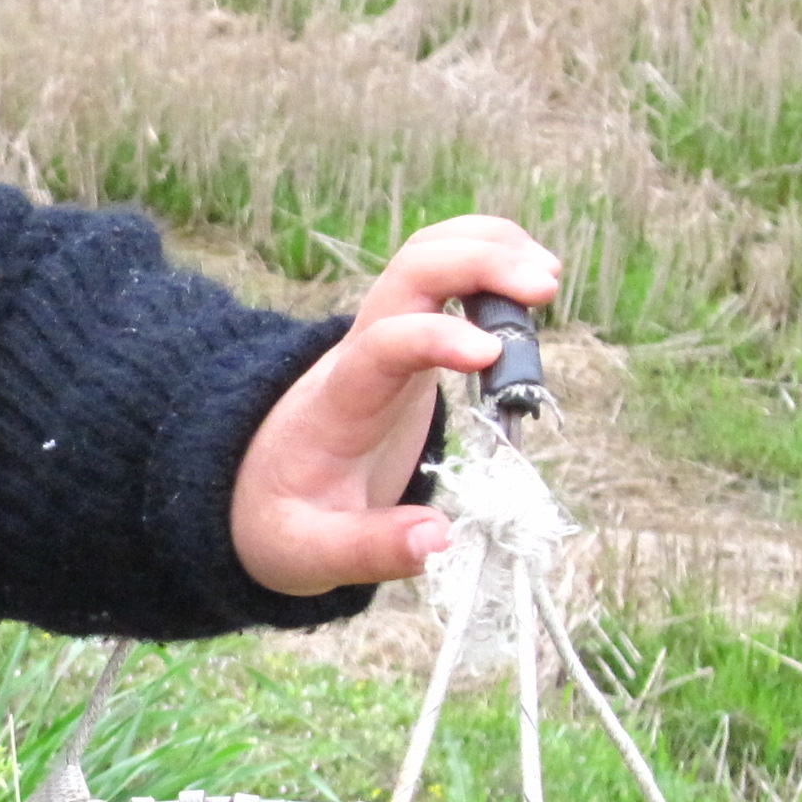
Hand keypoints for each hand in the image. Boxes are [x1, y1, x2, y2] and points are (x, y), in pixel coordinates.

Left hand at [229, 216, 562, 596]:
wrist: (253, 486)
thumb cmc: (283, 518)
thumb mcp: (308, 554)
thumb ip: (369, 550)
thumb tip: (438, 540)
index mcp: (340, 402)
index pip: (382, 344)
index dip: (434, 337)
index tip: (489, 355)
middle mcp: (360, 352)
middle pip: (411, 269)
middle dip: (478, 261)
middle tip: (546, 287)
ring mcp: (385, 335)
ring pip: (427, 254)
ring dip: (488, 247)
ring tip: (548, 279)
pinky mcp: (407, 337)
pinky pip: (441, 272)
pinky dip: (486, 257)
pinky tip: (528, 284)